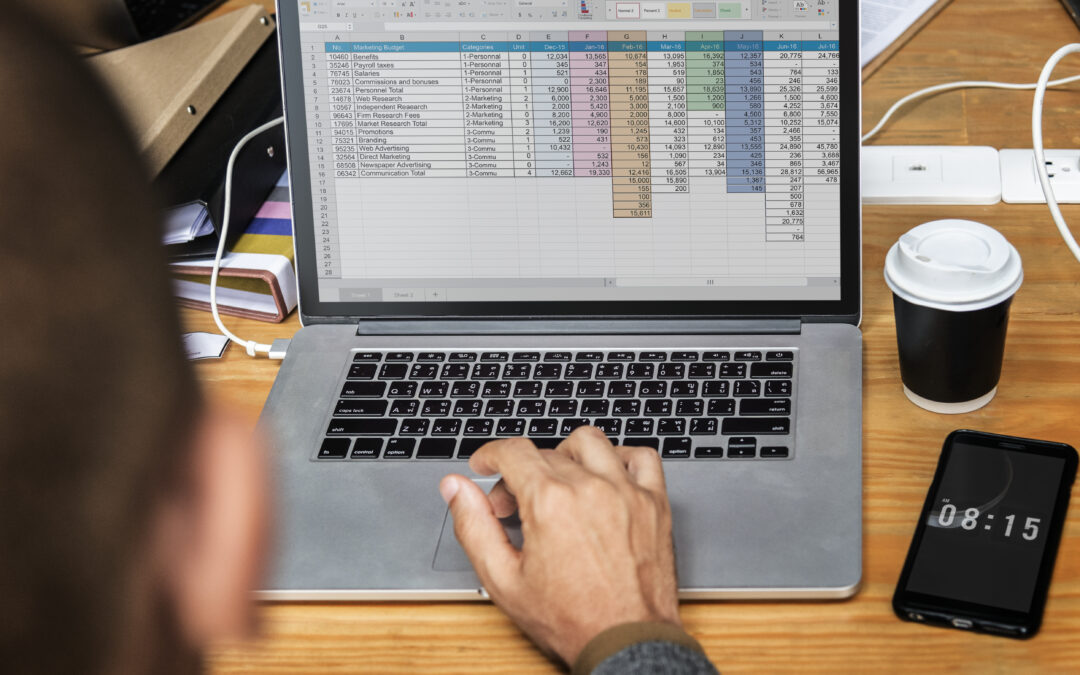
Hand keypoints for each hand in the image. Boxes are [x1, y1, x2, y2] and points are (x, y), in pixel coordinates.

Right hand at [439, 427, 679, 665]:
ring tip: (558, 484)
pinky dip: (620, 458)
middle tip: (515, 505)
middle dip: (521, 473)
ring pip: (590, 442)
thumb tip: (455, 488)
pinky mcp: (654, 503)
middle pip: (546, 453)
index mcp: (550, 502)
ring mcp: (626, 492)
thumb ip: (474, 526)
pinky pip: (641, 457)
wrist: (625, 642)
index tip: (485, 465)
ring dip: (567, 455)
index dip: (491, 455)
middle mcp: (590, 488)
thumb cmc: (571, 619)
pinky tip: (606, 477)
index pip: (513, 452)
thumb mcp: (503, 580)